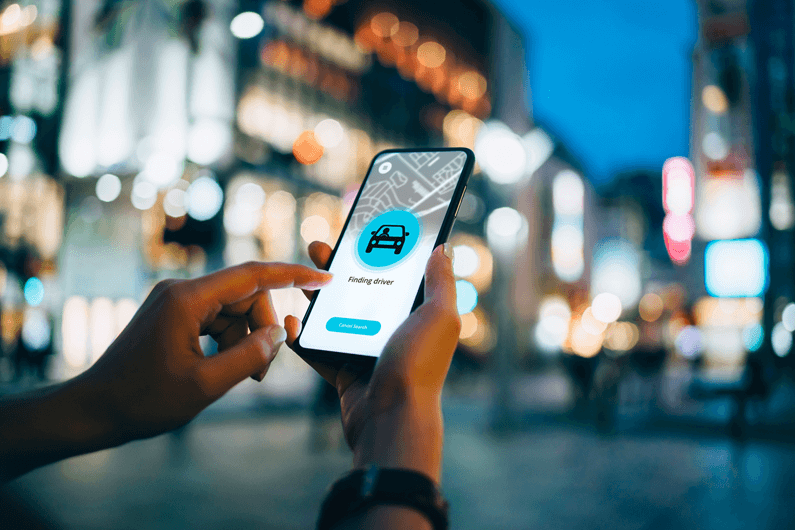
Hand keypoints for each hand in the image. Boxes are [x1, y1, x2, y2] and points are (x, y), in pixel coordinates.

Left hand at [79, 261, 331, 442]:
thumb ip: (250, 357)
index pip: (252, 275)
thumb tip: (278, 335)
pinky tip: (228, 368)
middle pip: (245, 296)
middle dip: (262, 328)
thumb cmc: (144, 400)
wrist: (95, 409)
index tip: (323, 277)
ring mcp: (176, 302)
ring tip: (246, 376)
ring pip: (233, 310)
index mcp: (188, 299)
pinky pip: (217, 319)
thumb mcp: (206, 384)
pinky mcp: (173, 315)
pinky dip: (230, 341)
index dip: (293, 274)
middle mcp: (181, 291)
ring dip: (247, 339)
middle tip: (262, 371)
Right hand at [286, 243, 459, 481]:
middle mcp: (392, 330)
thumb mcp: (439, 317)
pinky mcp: (344, 370)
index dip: (378, 251)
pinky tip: (289, 320)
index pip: (396, 274)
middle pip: (361, 290)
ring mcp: (366, 350)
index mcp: (417, 315)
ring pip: (336, 315)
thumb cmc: (418, 366)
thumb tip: (443, 248)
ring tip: (300, 276)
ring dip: (317, 296)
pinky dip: (302, 336)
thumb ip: (440, 282)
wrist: (391, 419)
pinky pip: (318, 348)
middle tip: (319, 247)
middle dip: (339, 268)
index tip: (359, 230)